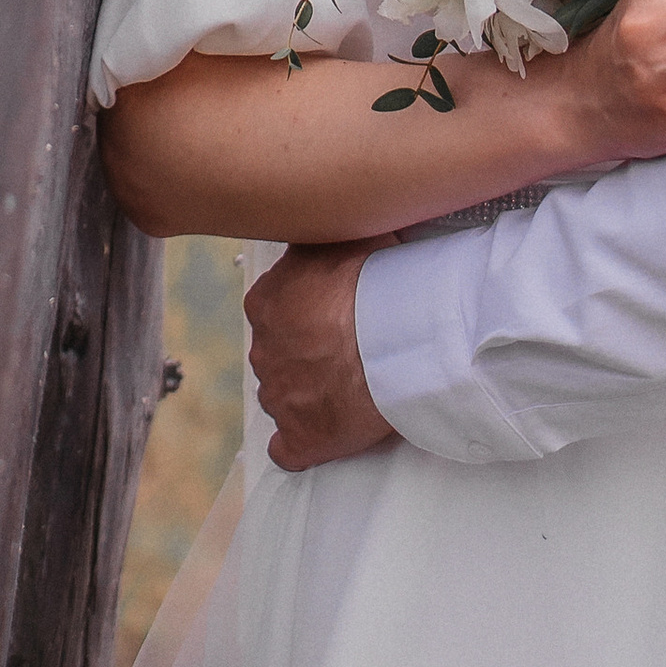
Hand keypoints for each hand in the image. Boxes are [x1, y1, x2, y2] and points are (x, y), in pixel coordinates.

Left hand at [243, 241, 398, 471]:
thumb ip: (330, 234)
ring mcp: (280, 397)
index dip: (308, 312)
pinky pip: (290, 449)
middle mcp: (265, 350)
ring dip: (312, 392)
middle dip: (309, 353)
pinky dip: (304, 443)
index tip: (336, 313)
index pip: (275, 307)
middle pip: (280, 353)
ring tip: (353, 385)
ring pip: (286, 395)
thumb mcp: (350, 236)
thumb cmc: (379, 285)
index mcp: (268, 303)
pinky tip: (327, 432)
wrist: (401, 339)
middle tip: (351, 347)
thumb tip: (338, 218)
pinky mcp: (301, 438)